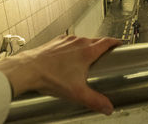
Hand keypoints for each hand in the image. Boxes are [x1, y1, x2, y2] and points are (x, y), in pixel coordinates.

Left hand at [0, 35, 120, 114]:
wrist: (28, 70)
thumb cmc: (50, 78)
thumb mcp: (77, 93)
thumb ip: (95, 100)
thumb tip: (108, 107)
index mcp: (87, 52)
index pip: (107, 42)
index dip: (115, 42)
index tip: (119, 43)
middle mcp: (78, 42)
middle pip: (95, 40)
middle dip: (102, 46)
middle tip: (105, 54)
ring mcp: (66, 41)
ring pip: (82, 40)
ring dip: (86, 46)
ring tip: (86, 58)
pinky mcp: (55, 42)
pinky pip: (69, 42)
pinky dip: (72, 47)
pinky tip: (68, 58)